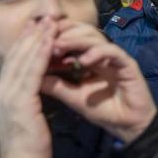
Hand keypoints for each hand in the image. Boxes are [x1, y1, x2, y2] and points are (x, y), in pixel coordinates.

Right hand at [0, 18, 57, 157]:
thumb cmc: (23, 143)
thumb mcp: (11, 115)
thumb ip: (0, 96)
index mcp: (0, 91)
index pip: (11, 61)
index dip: (22, 42)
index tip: (34, 26)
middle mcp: (1, 89)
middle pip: (17, 55)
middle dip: (31, 34)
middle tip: (44, 16)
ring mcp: (9, 94)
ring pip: (24, 60)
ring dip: (38, 39)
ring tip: (50, 22)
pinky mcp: (21, 101)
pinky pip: (33, 72)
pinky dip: (41, 55)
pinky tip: (50, 42)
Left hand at [40, 20, 157, 142]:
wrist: (127, 126)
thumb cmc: (103, 110)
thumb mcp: (72, 97)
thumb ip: (56, 85)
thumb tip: (29, 76)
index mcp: (87, 58)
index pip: (70, 37)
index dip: (53, 36)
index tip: (34, 42)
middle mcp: (101, 54)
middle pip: (81, 30)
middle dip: (62, 33)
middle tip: (45, 40)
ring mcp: (114, 57)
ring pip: (95, 37)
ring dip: (75, 40)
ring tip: (58, 48)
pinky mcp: (127, 63)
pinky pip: (112, 51)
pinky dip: (97, 52)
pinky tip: (84, 61)